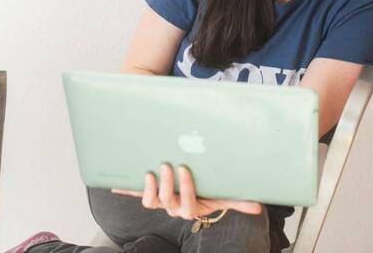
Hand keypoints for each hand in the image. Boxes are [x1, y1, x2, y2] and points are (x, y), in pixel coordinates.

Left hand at [112, 163, 262, 219]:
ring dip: (148, 188)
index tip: (185, 170)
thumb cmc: (210, 192)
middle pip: (167, 201)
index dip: (185, 188)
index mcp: (191, 207)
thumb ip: (238, 201)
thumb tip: (257, 205)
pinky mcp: (150, 193)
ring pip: (151, 201)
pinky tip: (114, 184)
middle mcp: (174, 207)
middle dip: (166, 184)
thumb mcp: (224, 195)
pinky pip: (136, 193)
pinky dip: (126, 189)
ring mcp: (161, 200)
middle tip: (165, 165)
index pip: (187, 202)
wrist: (197, 193)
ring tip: (149, 172)